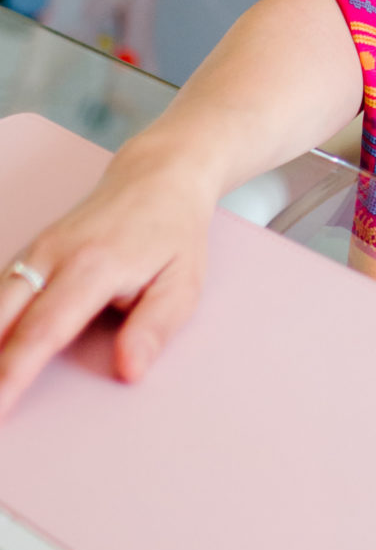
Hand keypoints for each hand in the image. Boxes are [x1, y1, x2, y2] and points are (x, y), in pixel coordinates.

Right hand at [0, 142, 219, 420]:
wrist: (157, 176)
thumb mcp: (183, 282)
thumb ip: (155, 328)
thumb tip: (129, 371)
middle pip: (0, 319)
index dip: (15, 373)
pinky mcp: (28, 253)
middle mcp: (53, 255)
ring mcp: (35, 251)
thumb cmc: (173, 234)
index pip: (44, 330)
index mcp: (94, 266)